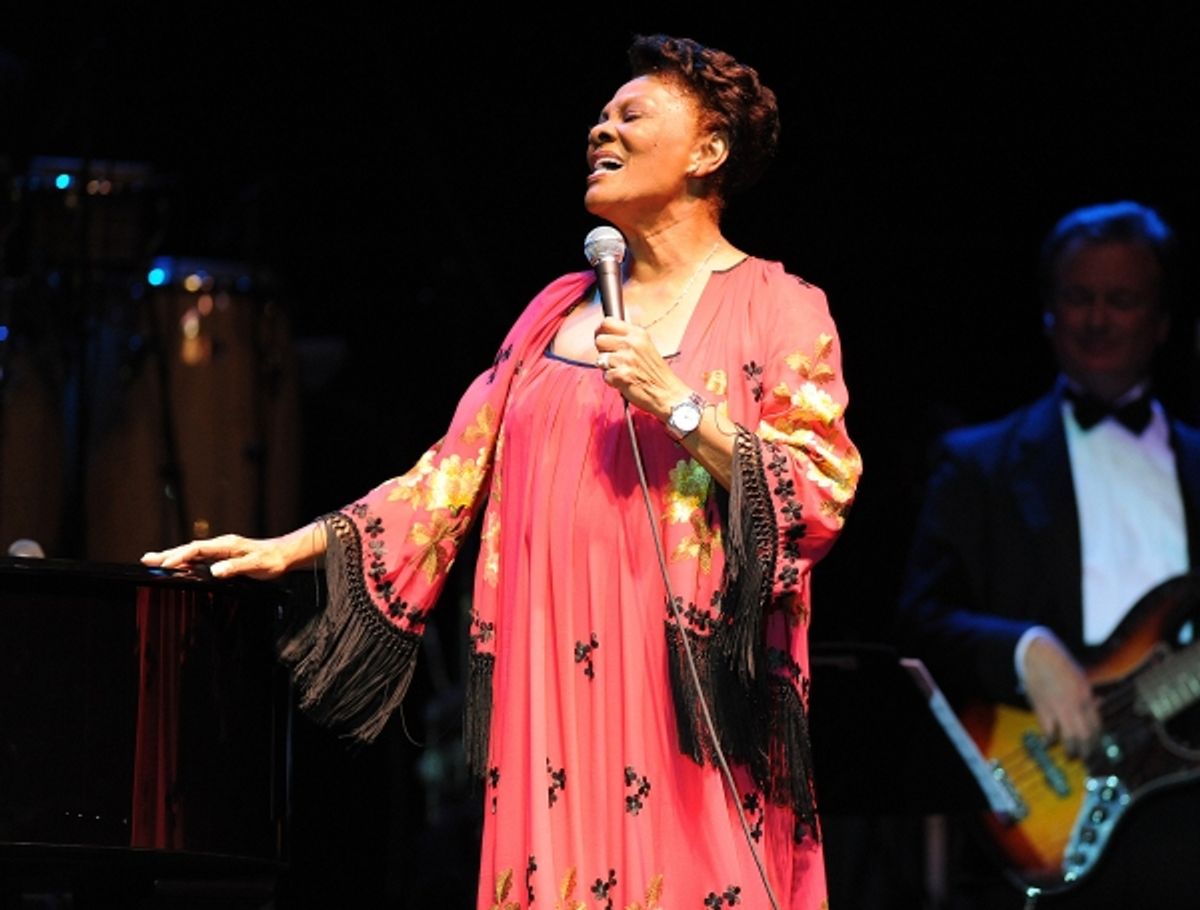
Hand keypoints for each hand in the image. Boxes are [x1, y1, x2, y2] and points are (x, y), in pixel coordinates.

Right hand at [141, 524, 324, 579]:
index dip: (180, 557)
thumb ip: (236, 568)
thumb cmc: (272, 560)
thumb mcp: (256, 565)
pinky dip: (186, 561)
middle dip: (167, 554)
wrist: (285, 555)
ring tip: (153, 562)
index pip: (196, 550)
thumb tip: (215, 571)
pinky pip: (200, 558)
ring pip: (192, 553)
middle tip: (146, 560)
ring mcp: (222, 550)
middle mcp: (221, 545)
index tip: (165, 565)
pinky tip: (178, 567)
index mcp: (226, 545)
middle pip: (189, 549)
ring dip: (173, 557)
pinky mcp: (224, 556)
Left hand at [594, 316, 689, 420]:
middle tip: (613, 359)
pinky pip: (605, 376)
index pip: (607, 322)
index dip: (600, 331)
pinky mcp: (621, 375)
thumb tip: (606, 333)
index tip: (602, 338)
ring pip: (600, 359)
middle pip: (599, 340)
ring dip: (607, 368)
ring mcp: (626, 359)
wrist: (667, 393)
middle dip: (602, 351)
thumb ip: (627, 338)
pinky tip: (624, 381)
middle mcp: (631, 343)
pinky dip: (612, 381)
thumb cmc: (656, 373)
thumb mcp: (645, 346)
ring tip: (622, 371)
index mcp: (637, 333)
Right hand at [1021, 633, 1100, 757]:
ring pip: (1069, 737)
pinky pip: (1049, 730)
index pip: (1096, 725)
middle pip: (1085, 735)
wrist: (1038, 655)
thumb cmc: (1059, 664)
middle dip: (1086, 750)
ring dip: (1070, 749)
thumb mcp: (1080, 677)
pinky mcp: (1042, 708)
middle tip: (1084, 756)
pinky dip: (1050, 739)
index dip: (1096, 739)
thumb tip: (1098, 704)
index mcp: (1086, 696)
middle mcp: (1075, 704)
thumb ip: (1088, 693)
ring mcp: (1058, 707)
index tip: (1094, 745)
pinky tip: (1049, 742)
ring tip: (1069, 754)